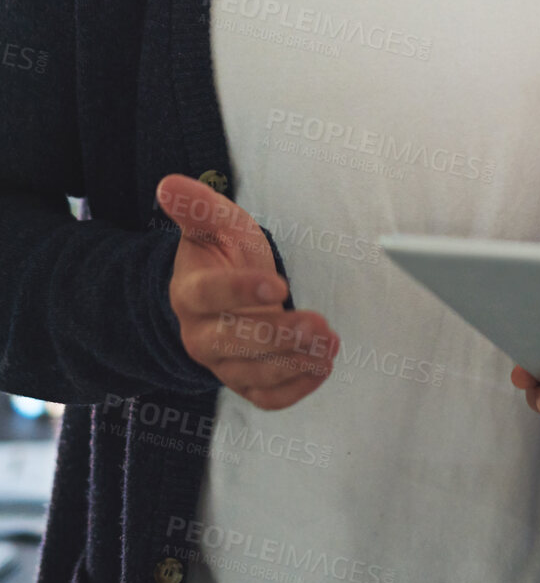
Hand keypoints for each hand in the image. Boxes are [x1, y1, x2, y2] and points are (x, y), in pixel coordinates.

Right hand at [156, 173, 339, 410]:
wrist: (223, 292)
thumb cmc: (221, 254)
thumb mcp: (216, 224)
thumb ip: (197, 207)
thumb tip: (168, 184)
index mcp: (190, 293)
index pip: (208, 295)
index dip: (240, 291)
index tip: (278, 284)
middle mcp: (201, 334)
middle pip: (231, 343)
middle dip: (276, 337)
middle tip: (315, 324)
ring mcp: (223, 363)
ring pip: (252, 374)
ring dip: (294, 363)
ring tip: (328, 344)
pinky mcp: (246, 381)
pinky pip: (267, 398)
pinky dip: (296, 389)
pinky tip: (323, 366)